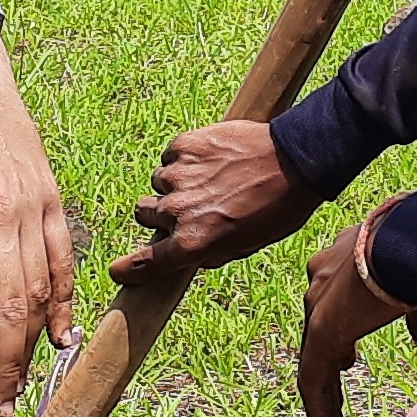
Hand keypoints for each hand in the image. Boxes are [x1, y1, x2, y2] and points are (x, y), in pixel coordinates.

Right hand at [114, 117, 320, 282]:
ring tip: (210, 178)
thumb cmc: (278, 208)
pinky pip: (171, 156)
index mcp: (192, 242)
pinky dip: (185, 159)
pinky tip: (212, 159)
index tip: (118, 270)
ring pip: (159, 183)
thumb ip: (209, 253)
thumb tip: (185, 255)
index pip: (144, 263)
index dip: (128, 269)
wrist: (297, 160)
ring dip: (176, 184)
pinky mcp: (184, 146)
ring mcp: (177, 176)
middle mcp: (177, 211)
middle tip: (188, 206)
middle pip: (144, 214)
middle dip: (161, 213)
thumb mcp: (246, 245)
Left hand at [297, 207, 416, 416]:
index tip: (347, 352)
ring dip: (324, 399)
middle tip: (338, 376)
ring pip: (314, 360)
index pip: (336, 299)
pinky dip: (322, 412)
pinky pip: (313, 380)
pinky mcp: (321, 331)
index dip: (342, 325)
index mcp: (347, 256)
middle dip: (328, 355)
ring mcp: (319, 305)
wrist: (411, 240)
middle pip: (321, 326)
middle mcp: (325, 276)